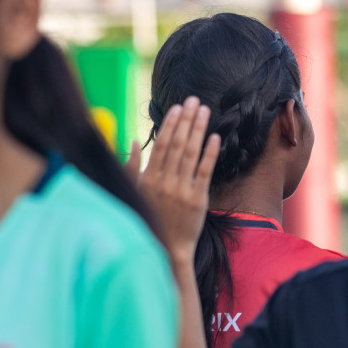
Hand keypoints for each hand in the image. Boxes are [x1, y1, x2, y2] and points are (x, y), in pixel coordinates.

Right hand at [135, 97, 219, 267]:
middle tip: (194, 100)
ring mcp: (182, 189)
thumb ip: (132, 166)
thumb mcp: (135, 191)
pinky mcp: (198, 198)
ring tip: (205, 111)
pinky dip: (210, 153)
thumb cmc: (151, 217)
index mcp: (148, 178)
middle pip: (177, 144)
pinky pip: (205, 171)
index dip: (170, 124)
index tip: (177, 107)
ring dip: (198, 129)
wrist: (169, 246)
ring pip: (191, 153)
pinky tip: (215, 137)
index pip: (161, 144)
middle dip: (186, 120)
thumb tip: (133, 141)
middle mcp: (164, 181)